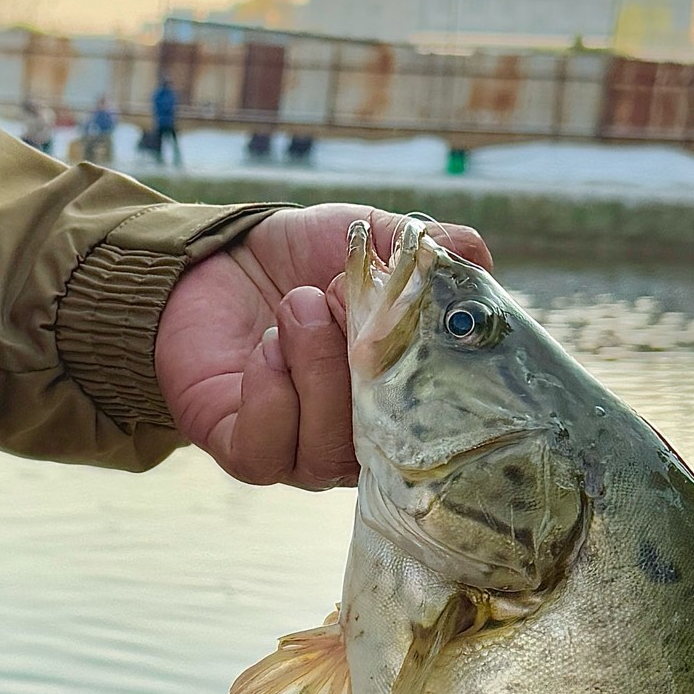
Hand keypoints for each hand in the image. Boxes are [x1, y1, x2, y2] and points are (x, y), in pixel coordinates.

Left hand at [154, 204, 489, 486]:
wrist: (218, 256)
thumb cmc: (302, 259)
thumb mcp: (372, 240)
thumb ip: (425, 251)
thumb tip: (475, 258)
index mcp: (402, 399)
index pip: (440, 425)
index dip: (434, 376)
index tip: (417, 315)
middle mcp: (357, 441)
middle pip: (386, 441)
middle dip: (368, 361)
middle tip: (339, 293)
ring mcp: (300, 454)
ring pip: (328, 451)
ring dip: (317, 367)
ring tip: (297, 307)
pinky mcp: (243, 451)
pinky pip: (267, 450)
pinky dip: (271, 392)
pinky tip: (267, 345)